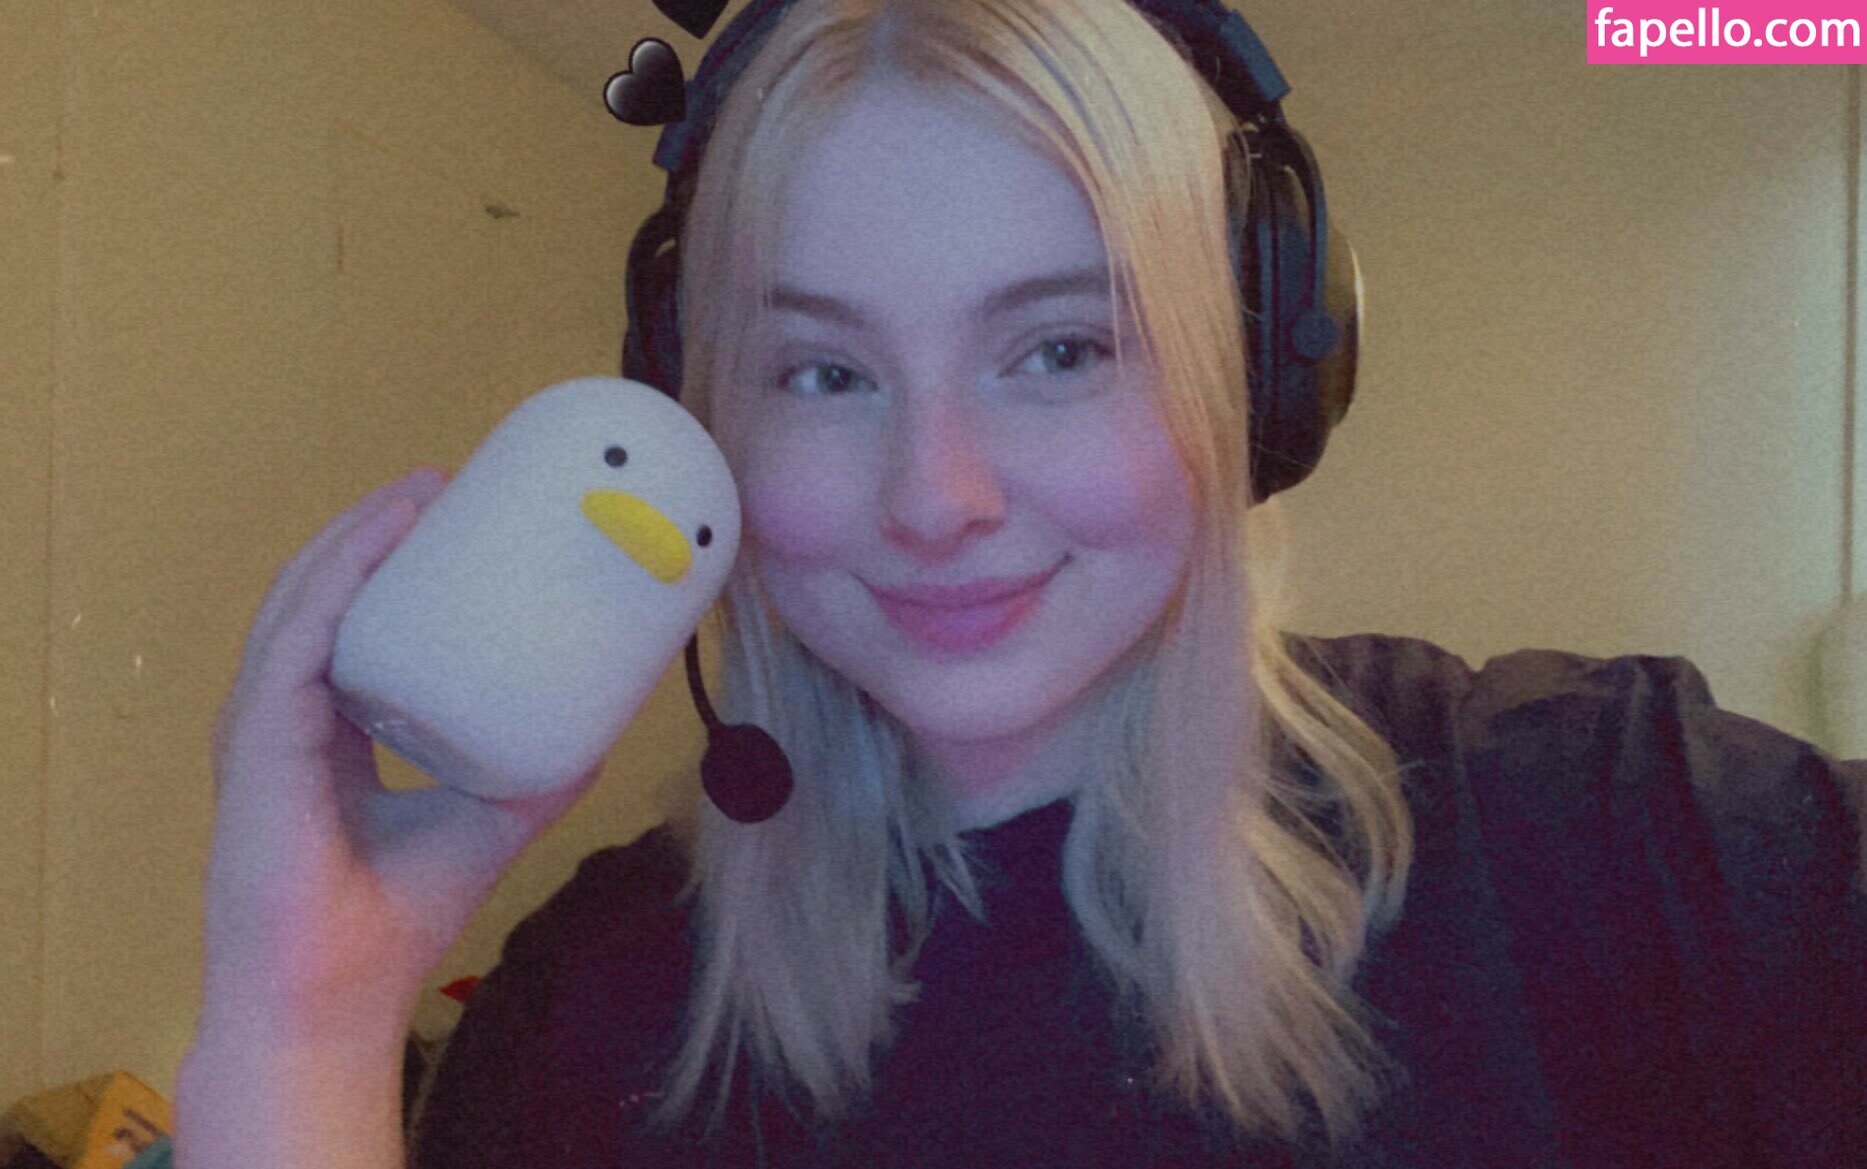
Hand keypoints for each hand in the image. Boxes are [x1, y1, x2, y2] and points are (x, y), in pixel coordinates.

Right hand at [198, 467, 603, 1041]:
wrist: (333, 1000)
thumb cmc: (394, 921)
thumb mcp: (488, 819)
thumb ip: (538, 769)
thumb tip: (603, 720)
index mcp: (324, 732)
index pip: (348, 624)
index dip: (389, 564)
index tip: (449, 515)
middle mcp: (285, 718)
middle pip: (322, 595)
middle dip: (377, 532)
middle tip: (445, 482)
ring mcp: (261, 726)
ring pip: (303, 599)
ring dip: (360, 536)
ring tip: (421, 491)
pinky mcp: (256, 742)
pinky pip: (297, 639)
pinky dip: (338, 580)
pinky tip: (379, 538)